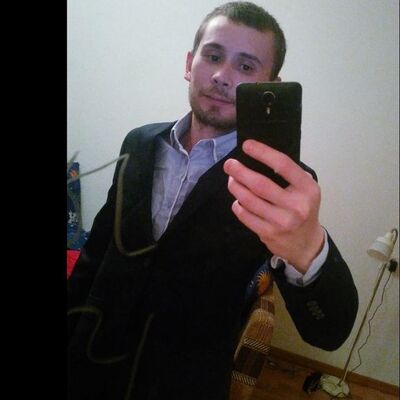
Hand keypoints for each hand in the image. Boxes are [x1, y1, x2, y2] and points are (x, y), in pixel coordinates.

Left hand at [223, 139, 324, 272]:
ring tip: (231, 180)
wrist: (306, 244)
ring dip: (235, 187)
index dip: (262, 153)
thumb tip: (259, 156)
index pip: (283, 165)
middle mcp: (296, 205)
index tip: (247, 145)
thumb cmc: (303, 209)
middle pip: (260, 184)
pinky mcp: (268, 233)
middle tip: (229, 164)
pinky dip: (237, 206)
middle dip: (240, 171)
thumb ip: (289, 175)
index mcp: (307, 189)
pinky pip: (245, 215)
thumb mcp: (305, 190)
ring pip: (248, 200)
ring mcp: (281, 221)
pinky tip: (237, 200)